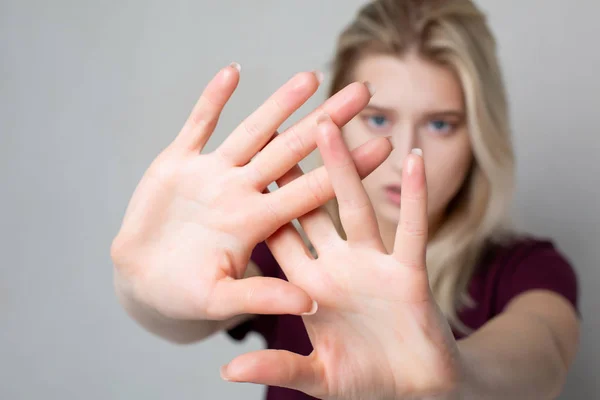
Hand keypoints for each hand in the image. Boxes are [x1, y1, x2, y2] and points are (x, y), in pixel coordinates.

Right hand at [110, 64, 391, 322]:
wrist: (142, 278)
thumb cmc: (183, 294)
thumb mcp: (221, 299)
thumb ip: (261, 296)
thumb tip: (309, 305)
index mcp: (257, 222)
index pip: (313, 190)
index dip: (347, 168)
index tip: (383, 145)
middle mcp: (242, 191)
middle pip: (292, 149)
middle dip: (326, 121)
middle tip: (363, 93)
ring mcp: (212, 174)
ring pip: (252, 131)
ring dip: (278, 104)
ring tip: (311, 76)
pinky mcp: (178, 163)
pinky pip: (199, 125)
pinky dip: (212, 100)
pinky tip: (233, 72)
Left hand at [220, 115, 461, 398]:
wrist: (415, 390)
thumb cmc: (365, 380)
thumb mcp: (316, 376)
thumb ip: (277, 366)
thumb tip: (227, 369)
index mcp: (307, 286)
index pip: (276, 235)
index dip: (257, 202)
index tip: (238, 166)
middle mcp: (337, 266)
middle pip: (310, 207)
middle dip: (294, 168)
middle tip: (275, 126)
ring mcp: (373, 264)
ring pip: (355, 206)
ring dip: (344, 166)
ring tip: (331, 122)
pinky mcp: (409, 273)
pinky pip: (412, 228)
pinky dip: (415, 196)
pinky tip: (412, 159)